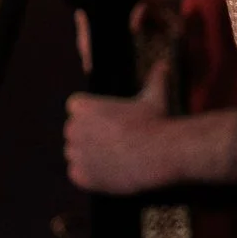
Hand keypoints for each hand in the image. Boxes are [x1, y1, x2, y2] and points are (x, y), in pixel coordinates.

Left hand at [63, 63, 177, 195]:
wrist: (159, 154)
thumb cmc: (155, 123)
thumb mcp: (154, 98)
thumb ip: (153, 79)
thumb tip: (163, 63)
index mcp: (82, 107)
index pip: (75, 108)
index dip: (93, 115)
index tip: (110, 121)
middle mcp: (73, 129)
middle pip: (75, 132)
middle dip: (90, 135)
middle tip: (116, 141)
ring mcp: (75, 153)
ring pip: (76, 153)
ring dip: (90, 155)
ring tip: (115, 157)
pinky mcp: (80, 175)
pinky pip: (78, 174)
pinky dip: (91, 175)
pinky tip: (112, 171)